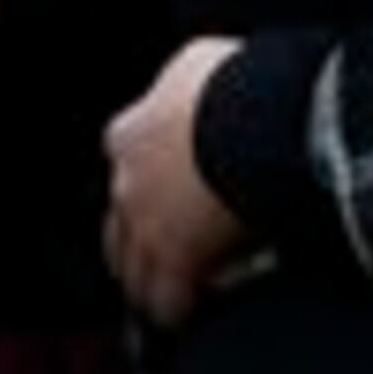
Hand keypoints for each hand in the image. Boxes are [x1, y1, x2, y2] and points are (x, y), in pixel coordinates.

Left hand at [102, 36, 248, 326]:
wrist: (256, 121)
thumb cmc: (237, 82)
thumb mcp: (200, 63)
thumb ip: (182, 85)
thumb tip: (192, 87)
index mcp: (128, 134)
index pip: (120, 161)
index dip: (144, 177)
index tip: (165, 188)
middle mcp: (127, 185)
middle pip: (116, 227)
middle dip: (135, 240)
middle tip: (163, 251)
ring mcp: (147, 229)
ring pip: (132, 271)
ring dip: (150, 280)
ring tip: (172, 292)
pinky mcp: (176, 264)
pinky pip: (168, 303)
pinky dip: (179, 309)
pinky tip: (195, 310)